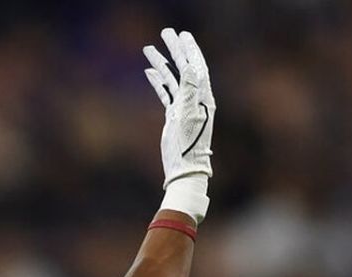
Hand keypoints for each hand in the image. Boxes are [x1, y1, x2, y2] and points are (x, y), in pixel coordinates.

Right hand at [143, 29, 213, 221]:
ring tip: (149, 48)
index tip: (181, 35)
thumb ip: (188, 90)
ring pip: (172, 79)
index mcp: (202, 97)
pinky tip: (150, 71)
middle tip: (166, 33)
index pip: (196, 67)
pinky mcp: (174, 116)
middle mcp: (195, 99)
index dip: (189, 49)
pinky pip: (166, 93)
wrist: (185, 169)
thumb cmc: (189, 146)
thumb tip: (188, 67)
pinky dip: (158, 81)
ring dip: (162, 63)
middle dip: (175, 50)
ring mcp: (183, 107)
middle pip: (184, 68)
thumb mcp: (188, 116)